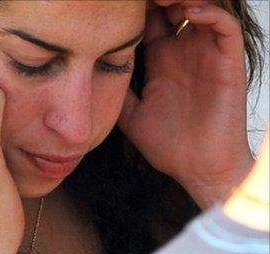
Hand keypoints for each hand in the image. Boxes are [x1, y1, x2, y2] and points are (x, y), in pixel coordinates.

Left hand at [117, 1, 254, 206]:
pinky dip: (209, 13)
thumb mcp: (131, 114)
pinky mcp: (228, 63)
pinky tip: (187, 13)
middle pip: (174, 8)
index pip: (150, 20)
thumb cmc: (168, 145)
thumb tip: (93, 73)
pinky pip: (225, 27)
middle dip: (158, 0)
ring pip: (202, 9)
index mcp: (162, 60)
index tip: (115, 7)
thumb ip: (117, 91)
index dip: (136, 10)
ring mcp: (206, 55)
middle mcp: (184, 52)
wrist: (198, 169)